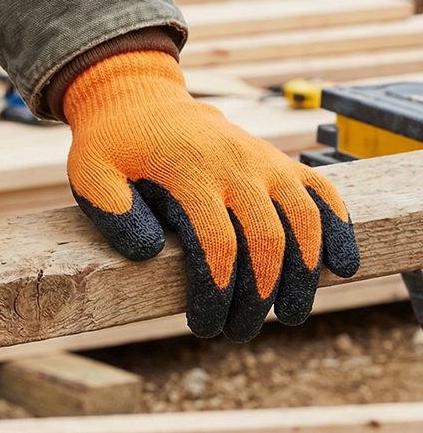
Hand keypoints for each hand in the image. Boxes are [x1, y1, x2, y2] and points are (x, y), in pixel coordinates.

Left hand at [63, 51, 358, 341]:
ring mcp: (263, 160)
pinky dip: (338, 227)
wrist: (140, 100)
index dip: (216, 293)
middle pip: (266, 239)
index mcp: (189, 172)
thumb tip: (148, 252)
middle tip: (241, 332)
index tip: (203, 326)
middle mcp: (235, 164)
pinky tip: (341, 266)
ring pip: (303, 220)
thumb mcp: (91, 174)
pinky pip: (321, 192)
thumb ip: (112, 211)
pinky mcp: (279, 160)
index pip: (217, 245)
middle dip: (259, 296)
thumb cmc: (114, 147)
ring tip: (291, 316)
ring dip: (303, 274)